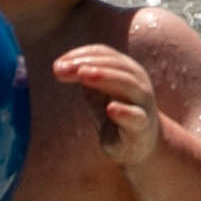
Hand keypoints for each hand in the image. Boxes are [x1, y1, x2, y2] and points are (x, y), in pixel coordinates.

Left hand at [57, 44, 160, 167]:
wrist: (140, 147)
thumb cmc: (116, 115)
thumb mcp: (97, 94)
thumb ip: (83, 80)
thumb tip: (59, 67)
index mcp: (126, 70)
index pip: (104, 53)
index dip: (80, 55)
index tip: (58, 64)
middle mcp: (138, 82)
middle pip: (116, 65)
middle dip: (89, 63)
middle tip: (62, 68)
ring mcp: (143, 104)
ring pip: (129, 85)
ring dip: (105, 77)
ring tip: (83, 74)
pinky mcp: (142, 127)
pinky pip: (136, 118)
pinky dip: (124, 112)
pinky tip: (111, 109)